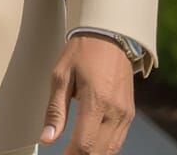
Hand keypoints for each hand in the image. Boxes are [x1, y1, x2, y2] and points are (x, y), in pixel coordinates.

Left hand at [39, 35, 135, 153]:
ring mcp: (125, 114)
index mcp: (96, 100)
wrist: (110, 34)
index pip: (84, 144)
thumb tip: (47, 139)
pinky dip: (105, 149)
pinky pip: (118, 141)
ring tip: (75, 154)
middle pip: (98, 152)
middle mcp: (115, 111)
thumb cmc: (82, 50)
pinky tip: (92, 148)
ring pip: (110, 150)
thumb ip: (55, 110)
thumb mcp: (61, 75)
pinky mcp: (129, 113)